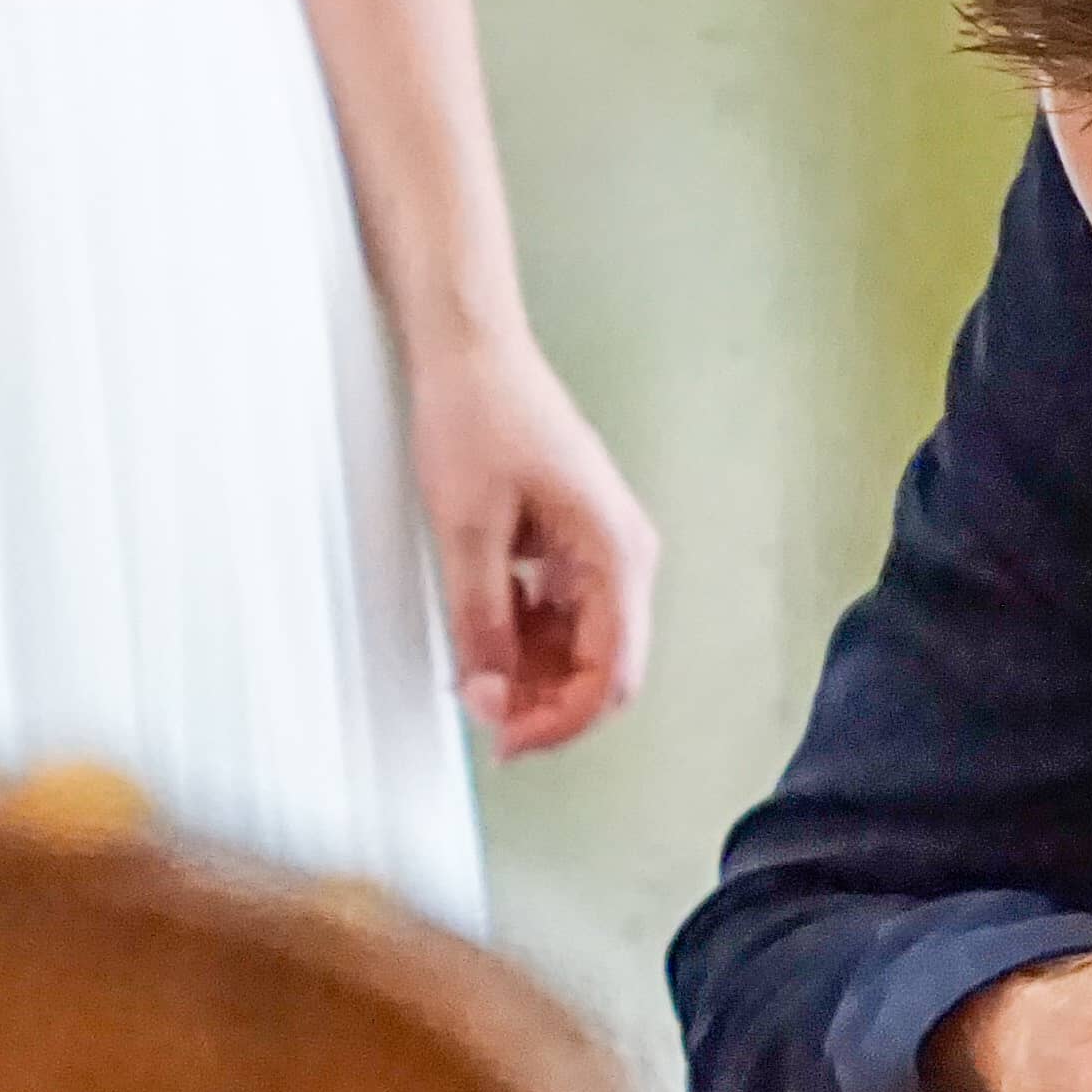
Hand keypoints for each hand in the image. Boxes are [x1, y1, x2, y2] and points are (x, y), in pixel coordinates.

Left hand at [408, 324, 657, 755]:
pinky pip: (560, 611)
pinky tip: (481, 629)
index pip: (610, 675)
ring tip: (470, 669)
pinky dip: (522, 633)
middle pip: (601, 666)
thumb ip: (481, 622)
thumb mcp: (467, 531)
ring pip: (578, 643)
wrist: (472, 348)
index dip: (559, 722)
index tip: (505, 743)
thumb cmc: (480, 414)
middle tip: (479, 713)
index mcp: (615, 553)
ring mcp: (600, 547)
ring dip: (528, 670)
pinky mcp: (573, 539)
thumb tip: (488, 697)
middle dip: (542, 700)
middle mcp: (623, 555)